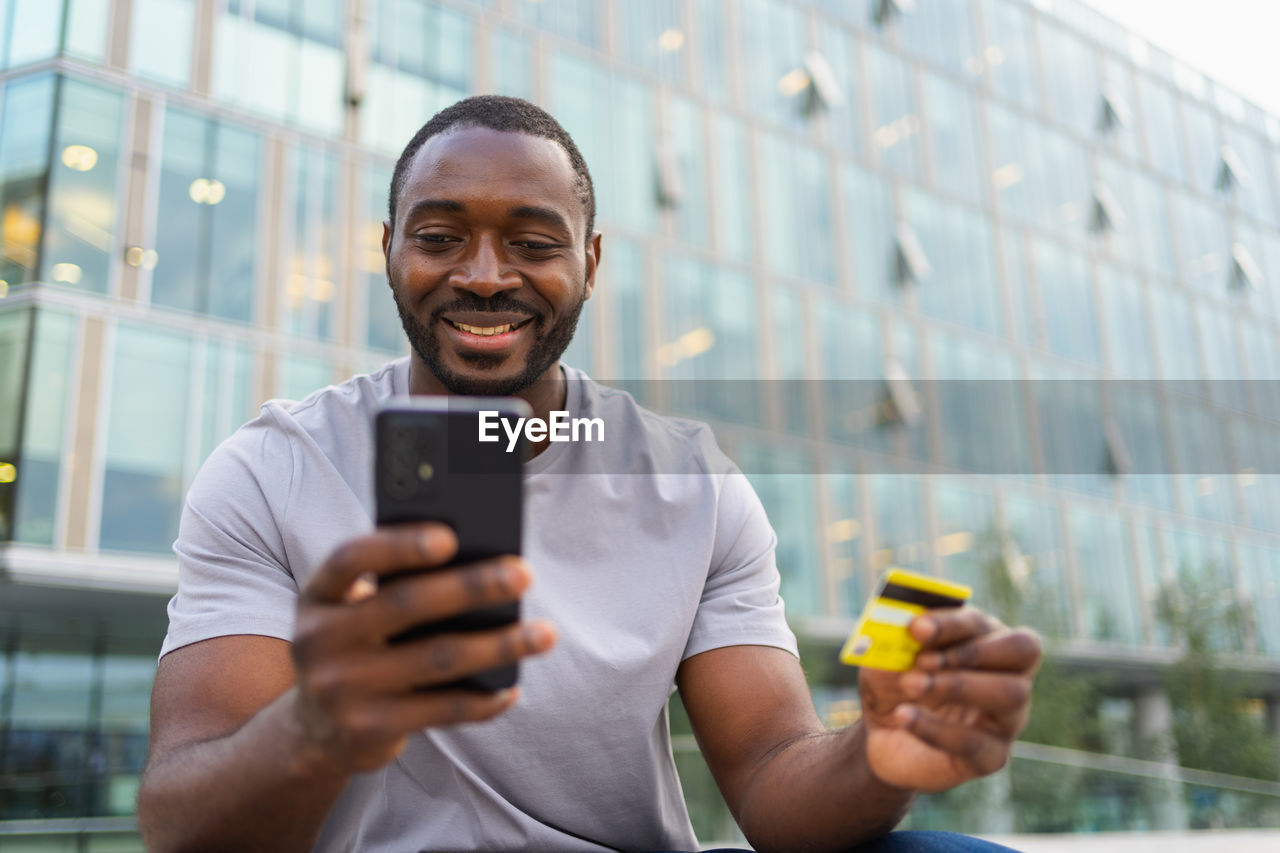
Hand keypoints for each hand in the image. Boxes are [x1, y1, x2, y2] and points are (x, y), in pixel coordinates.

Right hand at [289, 523, 555, 774]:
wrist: (315, 732)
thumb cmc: (355, 648)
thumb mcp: (351, 613)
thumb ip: (391, 586)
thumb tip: (477, 563)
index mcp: (318, 596)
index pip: (351, 558)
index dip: (398, 545)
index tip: (450, 537)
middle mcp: (319, 640)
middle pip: (406, 605)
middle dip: (472, 587)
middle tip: (523, 574)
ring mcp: (340, 689)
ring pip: (436, 659)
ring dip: (498, 645)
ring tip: (544, 634)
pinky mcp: (368, 730)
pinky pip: (441, 710)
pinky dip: (483, 699)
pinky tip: (511, 687)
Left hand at [857, 608, 1040, 792]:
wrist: (881, 733)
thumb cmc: (893, 681)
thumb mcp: (887, 652)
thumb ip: (896, 634)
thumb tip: (904, 621)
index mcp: (985, 638)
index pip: (986, 623)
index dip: (952, 623)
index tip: (916, 628)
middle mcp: (1008, 674)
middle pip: (1023, 649)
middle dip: (973, 651)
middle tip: (925, 660)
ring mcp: (1007, 717)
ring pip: (1012, 694)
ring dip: (958, 685)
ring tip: (911, 685)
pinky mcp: (991, 756)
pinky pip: (975, 742)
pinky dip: (935, 728)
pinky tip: (903, 716)